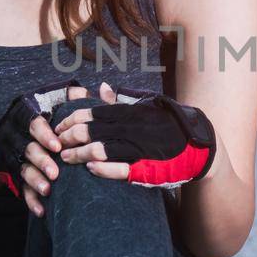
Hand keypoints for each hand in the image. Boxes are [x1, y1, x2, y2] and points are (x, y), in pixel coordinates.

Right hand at [0, 81, 86, 215]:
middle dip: (41, 161)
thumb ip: (69, 100)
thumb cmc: (45, 122)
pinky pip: (21, 190)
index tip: (57, 145)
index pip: (34, 124)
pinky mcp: (16, 176)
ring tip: (48, 191)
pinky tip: (42, 211)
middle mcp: (20, 137)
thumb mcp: (54, 106)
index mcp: (29, 119)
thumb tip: (83, 90)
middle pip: (28, 149)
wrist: (10, 141)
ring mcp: (16, 158)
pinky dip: (31, 201)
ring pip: (23, 170)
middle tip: (55, 173)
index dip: (44, 134)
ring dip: (35, 181)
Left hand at [52, 81, 216, 188]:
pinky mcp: (146, 168)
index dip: (70, 119)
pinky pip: (118, 170)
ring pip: (98, 150)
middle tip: (57, 144)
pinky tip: (90, 169)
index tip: (59, 126)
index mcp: (129, 112)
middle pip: (88, 131)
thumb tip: (102, 87)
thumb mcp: (146, 107)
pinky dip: (101, 169)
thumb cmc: (168, 126)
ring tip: (66, 158)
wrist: (199, 146)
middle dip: (67, 138)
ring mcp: (138, 149)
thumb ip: (121, 100)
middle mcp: (131, 128)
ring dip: (77, 155)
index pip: (91, 112)